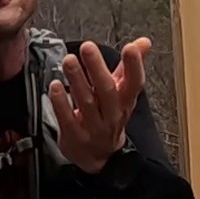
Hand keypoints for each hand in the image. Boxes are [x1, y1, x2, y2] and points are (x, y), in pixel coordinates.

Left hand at [49, 38, 150, 173]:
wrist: (99, 157)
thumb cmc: (109, 116)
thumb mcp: (122, 93)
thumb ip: (129, 66)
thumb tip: (144, 42)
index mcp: (125, 101)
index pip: (134, 83)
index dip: (135, 66)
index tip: (131, 48)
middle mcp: (112, 114)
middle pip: (107, 90)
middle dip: (97, 68)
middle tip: (88, 46)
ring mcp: (94, 127)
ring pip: (86, 102)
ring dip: (77, 80)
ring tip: (69, 60)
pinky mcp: (75, 136)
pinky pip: (67, 119)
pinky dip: (60, 103)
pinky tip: (55, 87)